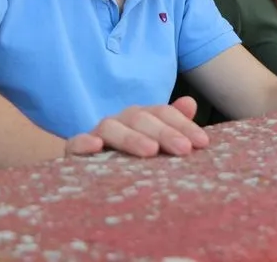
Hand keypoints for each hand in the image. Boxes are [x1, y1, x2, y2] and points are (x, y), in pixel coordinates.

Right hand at [64, 96, 208, 157]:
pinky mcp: (74, 150)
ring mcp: (96, 134)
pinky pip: (75, 143)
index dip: (183, 125)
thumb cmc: (132, 158)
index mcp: (141, 117)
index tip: (202, 142)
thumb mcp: (156, 142)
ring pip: (111, 128)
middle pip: (140, 119)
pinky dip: (84, 143)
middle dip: (164, 133)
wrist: (92, 173)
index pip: (162, 113)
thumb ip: (174, 123)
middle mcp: (120, 121)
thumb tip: (190, 103)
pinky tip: (96, 147)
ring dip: (131, 138)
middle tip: (183, 149)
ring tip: (150, 151)